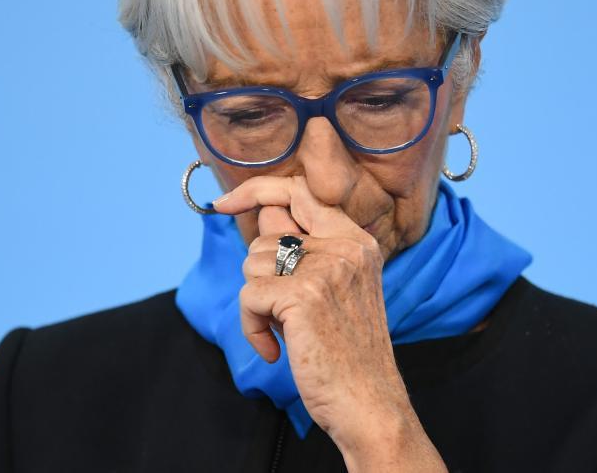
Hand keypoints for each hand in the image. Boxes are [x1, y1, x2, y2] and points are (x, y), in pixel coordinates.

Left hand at [213, 175, 446, 470]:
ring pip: (253, 264)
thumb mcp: (335, 289)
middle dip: (262, 277)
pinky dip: (252, 327)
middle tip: (283, 313)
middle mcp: (346, 246)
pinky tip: (276, 350)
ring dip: (257, 304)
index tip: (226, 202)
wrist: (370, 405)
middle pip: (267, 237)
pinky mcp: (304, 296)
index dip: (257, 191)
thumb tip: (263, 214)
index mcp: (356, 241)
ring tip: (285, 331)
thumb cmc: (348, 354)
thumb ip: (304, 250)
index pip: (300, 191)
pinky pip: (248, 295)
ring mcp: (327, 268)